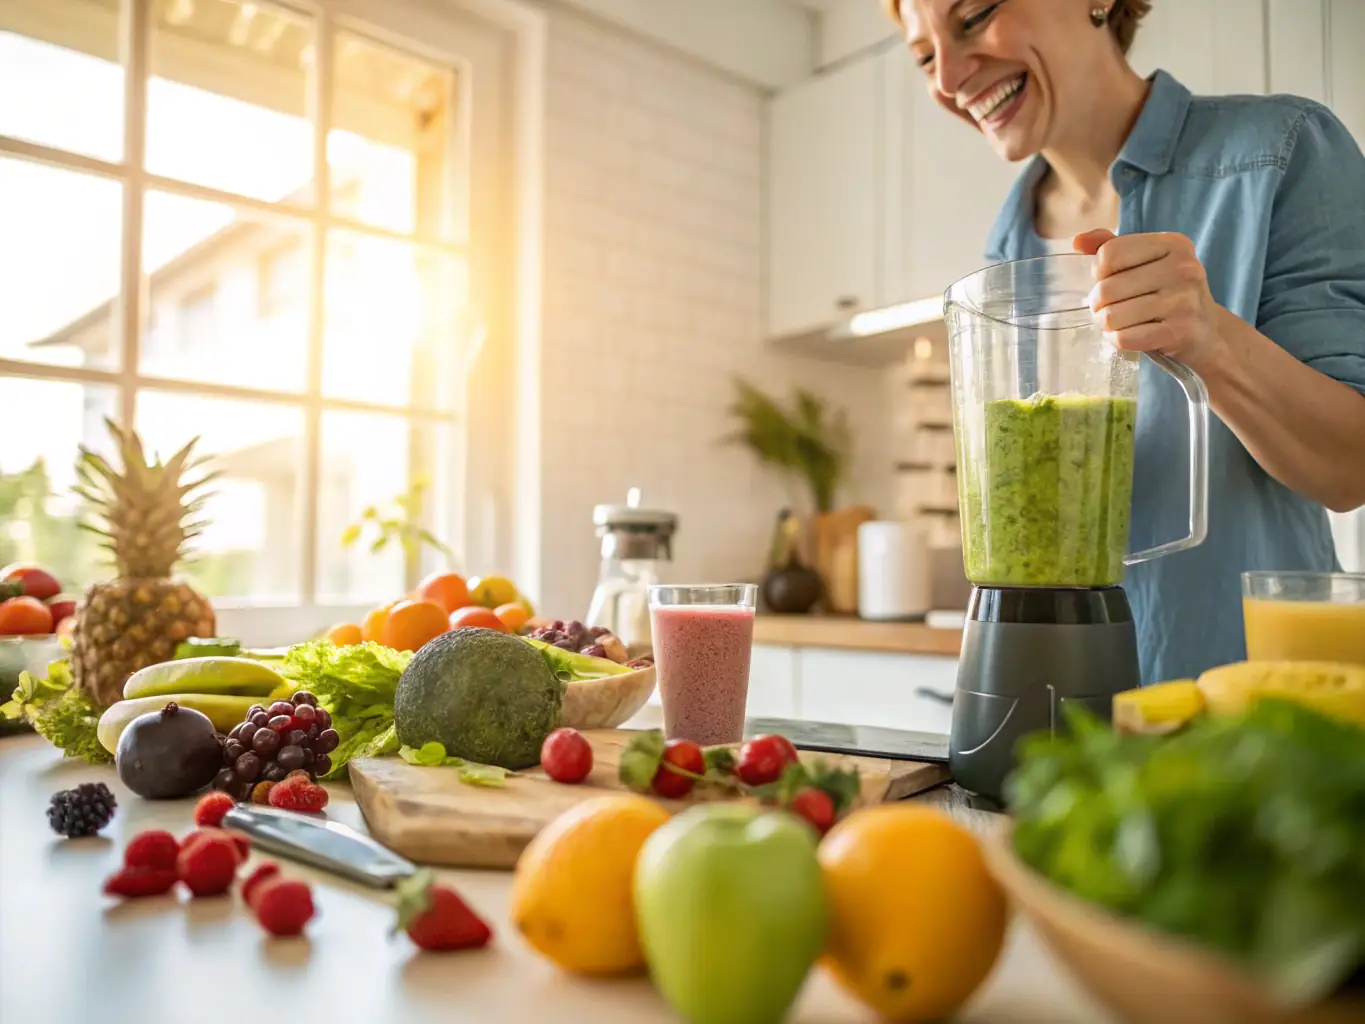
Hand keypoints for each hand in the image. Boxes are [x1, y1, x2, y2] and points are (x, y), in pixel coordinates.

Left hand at [1074, 229, 1230, 375]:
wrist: (1206, 333)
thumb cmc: (1168, 295)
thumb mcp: (1147, 263)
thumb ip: (1112, 247)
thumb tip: (1077, 241)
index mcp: (1173, 244)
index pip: (1110, 253)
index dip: (1098, 273)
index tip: (1108, 282)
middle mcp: (1183, 268)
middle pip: (1107, 288)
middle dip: (1098, 304)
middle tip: (1108, 309)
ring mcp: (1183, 301)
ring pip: (1112, 316)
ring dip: (1106, 324)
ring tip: (1117, 323)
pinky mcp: (1179, 332)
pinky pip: (1124, 338)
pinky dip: (1117, 340)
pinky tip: (1126, 336)